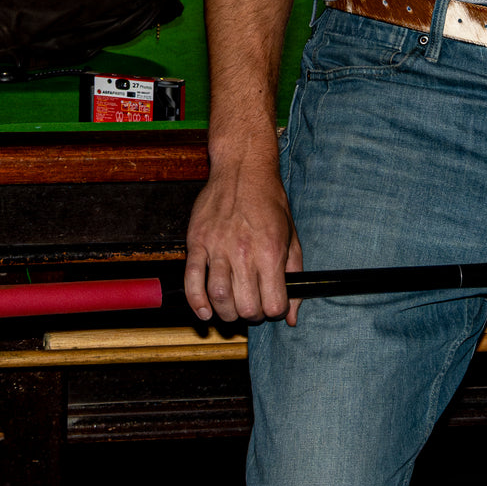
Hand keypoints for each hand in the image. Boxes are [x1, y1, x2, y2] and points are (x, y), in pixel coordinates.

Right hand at [184, 167, 301, 324]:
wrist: (243, 170)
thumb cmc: (269, 201)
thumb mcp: (291, 237)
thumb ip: (294, 276)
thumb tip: (292, 315)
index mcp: (271, 252)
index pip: (274, 304)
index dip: (276, 312)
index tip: (273, 306)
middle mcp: (244, 252)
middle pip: (246, 307)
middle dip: (252, 315)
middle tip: (253, 307)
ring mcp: (218, 247)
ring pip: (219, 297)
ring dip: (226, 313)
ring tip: (232, 309)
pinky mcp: (197, 242)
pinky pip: (192, 279)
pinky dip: (196, 302)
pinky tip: (205, 311)